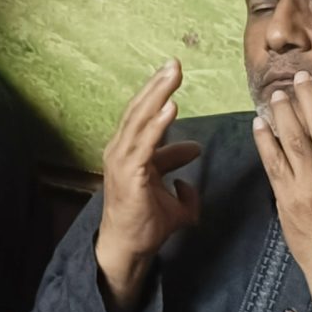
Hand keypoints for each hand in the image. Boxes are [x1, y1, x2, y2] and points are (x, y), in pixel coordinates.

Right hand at [93, 59, 202, 311]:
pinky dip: (157, 123)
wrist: (130, 248)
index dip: (158, 95)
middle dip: (158, 85)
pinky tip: (171, 107)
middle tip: (174, 63)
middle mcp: (121, 150)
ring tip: (172, 74)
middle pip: (140, 110)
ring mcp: (122, 159)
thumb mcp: (173, 202)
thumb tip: (190, 176)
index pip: (144, 117)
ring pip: (140, 119)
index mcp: (131, 153)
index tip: (174, 76)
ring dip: (157, 94)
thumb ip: (184, 188)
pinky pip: (145, 143)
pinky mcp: (128, 172)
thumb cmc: (146, 224)